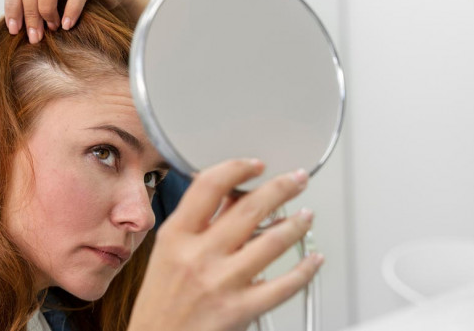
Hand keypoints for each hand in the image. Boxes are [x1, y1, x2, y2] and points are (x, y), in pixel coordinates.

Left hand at [4, 0, 148, 43]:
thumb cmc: (75, 1)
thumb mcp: (49, 2)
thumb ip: (31, 6)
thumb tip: (13, 28)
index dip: (12, 5)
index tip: (14, 30)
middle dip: (30, 13)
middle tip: (35, 37)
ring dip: (47, 10)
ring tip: (53, 29)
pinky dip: (71, 9)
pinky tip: (68, 25)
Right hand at [128, 159, 323, 330]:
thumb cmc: (161, 300)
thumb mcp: (168, 253)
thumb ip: (199, 223)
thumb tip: (231, 195)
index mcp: (176, 236)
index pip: (209, 186)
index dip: (238, 168)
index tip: (255, 165)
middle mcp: (199, 255)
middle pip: (250, 208)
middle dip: (281, 187)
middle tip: (296, 180)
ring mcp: (222, 282)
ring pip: (273, 242)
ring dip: (297, 223)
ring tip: (305, 215)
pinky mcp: (241, 309)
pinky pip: (285, 285)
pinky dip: (306, 268)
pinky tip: (312, 258)